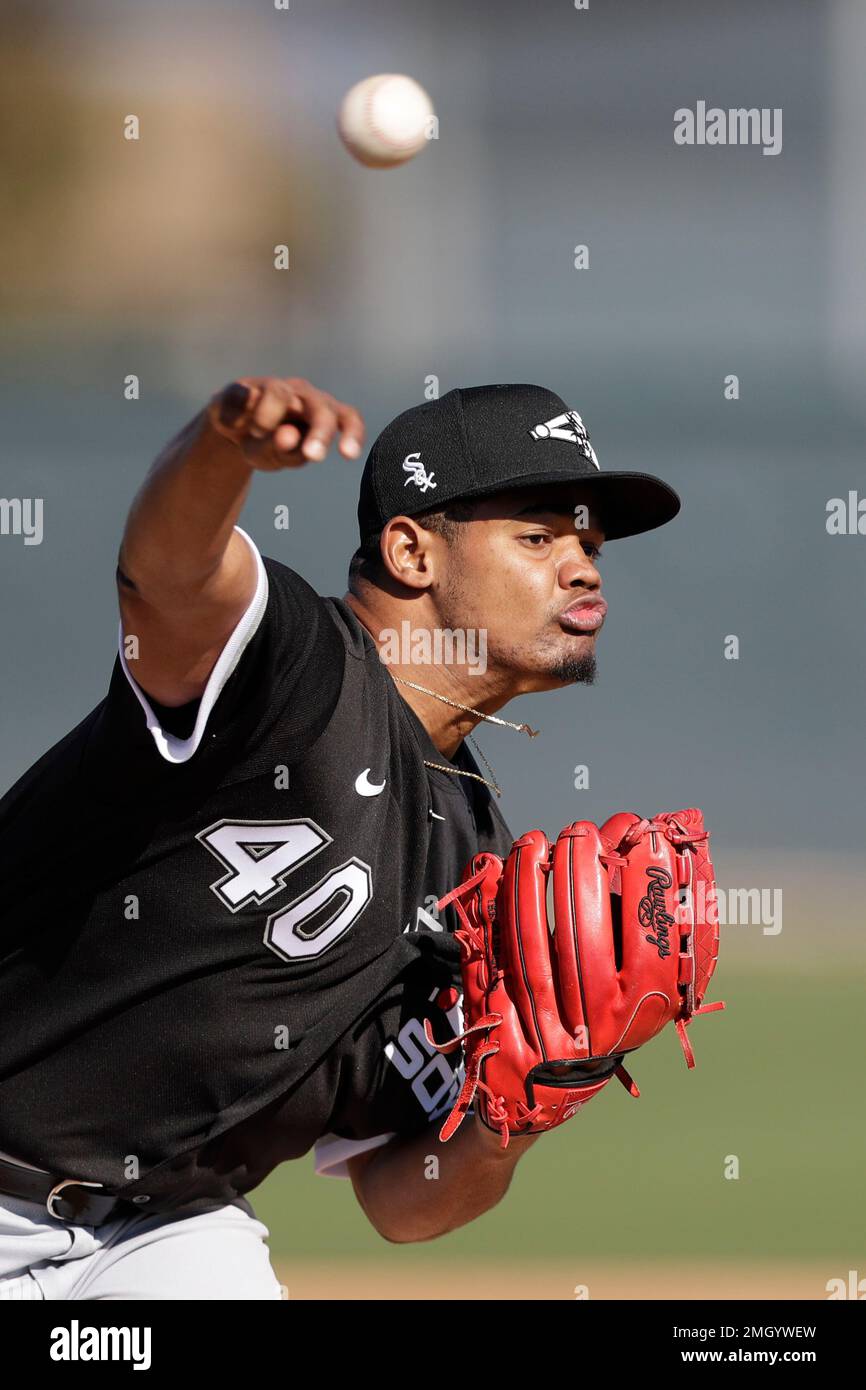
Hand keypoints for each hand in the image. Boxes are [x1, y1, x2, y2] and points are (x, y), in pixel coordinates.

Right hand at [205, 377, 365, 471]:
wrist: (230, 429)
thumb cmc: (266, 444)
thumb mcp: (277, 457)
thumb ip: (288, 452)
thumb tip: (288, 436)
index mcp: (322, 414)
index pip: (347, 418)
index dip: (352, 433)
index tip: (348, 455)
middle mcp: (304, 396)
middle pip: (321, 407)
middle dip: (320, 432)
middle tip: (313, 456)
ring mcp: (274, 387)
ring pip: (278, 394)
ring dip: (267, 420)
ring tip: (257, 434)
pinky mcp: (244, 386)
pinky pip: (243, 398)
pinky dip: (236, 418)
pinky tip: (233, 425)